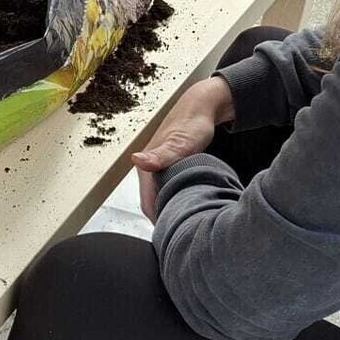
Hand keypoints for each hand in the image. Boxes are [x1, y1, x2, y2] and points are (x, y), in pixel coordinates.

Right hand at [133, 75, 234, 221]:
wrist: (201, 106)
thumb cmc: (192, 123)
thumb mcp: (180, 142)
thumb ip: (160, 156)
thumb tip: (137, 161)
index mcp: (146, 165)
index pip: (148, 203)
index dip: (159, 221)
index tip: (174, 233)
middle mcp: (148, 168)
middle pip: (152, 202)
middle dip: (164, 218)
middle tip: (184, 232)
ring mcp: (158, 167)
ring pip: (159, 196)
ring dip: (169, 209)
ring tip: (185, 222)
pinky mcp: (168, 166)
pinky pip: (167, 188)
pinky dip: (174, 199)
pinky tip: (186, 203)